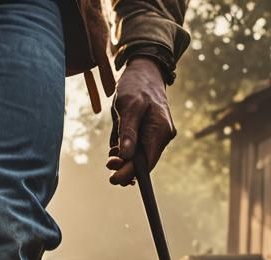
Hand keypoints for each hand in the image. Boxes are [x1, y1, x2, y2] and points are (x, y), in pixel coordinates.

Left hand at [107, 57, 175, 185]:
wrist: (145, 70)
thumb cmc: (136, 85)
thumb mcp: (129, 106)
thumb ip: (128, 131)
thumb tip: (127, 156)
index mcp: (160, 131)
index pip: (146, 163)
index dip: (130, 173)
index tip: (113, 178)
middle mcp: (161, 136)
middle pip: (143, 162)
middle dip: (125, 167)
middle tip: (108, 163)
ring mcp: (156, 135)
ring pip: (138, 157)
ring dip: (123, 160)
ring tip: (111, 155)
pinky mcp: (148, 133)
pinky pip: (136, 148)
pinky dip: (125, 151)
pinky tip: (116, 148)